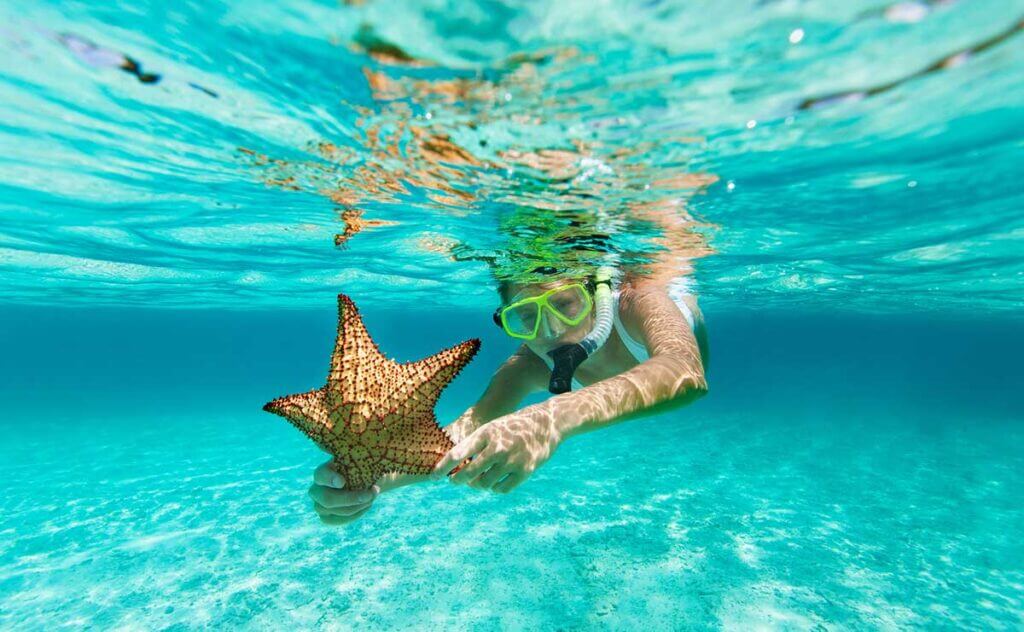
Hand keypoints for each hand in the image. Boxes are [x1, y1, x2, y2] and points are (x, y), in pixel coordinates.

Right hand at [308, 460, 378, 524]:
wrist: (367, 481)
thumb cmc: (363, 468)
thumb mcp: (362, 460)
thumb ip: (359, 458)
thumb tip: (364, 451)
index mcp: (323, 472)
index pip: (321, 475)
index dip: (330, 479)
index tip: (343, 482)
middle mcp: (317, 489)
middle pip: (327, 499)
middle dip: (351, 499)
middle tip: (371, 493)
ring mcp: (319, 505)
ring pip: (335, 511)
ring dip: (357, 506)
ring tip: (372, 496)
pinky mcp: (326, 517)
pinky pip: (338, 520)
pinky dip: (356, 514)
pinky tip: (367, 505)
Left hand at [433, 407, 560, 492]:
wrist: (546, 423)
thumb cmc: (512, 427)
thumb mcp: (491, 429)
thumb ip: (474, 445)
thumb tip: (454, 467)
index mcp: (486, 434)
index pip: (458, 453)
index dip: (443, 467)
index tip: (433, 476)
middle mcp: (497, 447)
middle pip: (469, 474)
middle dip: (458, 480)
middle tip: (455, 480)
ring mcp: (512, 460)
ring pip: (484, 483)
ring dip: (478, 484)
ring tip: (478, 478)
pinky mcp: (524, 471)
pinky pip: (500, 489)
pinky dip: (494, 488)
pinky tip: (494, 481)